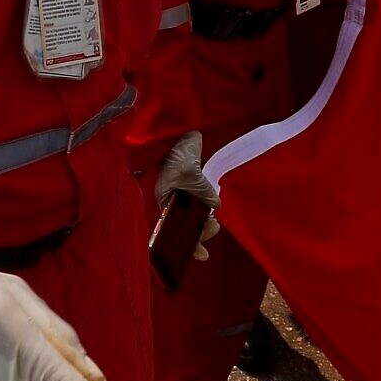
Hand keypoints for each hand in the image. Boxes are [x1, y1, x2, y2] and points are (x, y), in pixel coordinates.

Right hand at [154, 132, 221, 261]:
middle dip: (199, 231)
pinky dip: (206, 205)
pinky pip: (198, 199)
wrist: (176, 124)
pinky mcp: (190, 180)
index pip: (172, 229)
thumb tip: (216, 204)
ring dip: (204, 220)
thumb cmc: (175, 148)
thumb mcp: (187, 170)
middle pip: (185, 224)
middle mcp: (171, 197)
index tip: (203, 255)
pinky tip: (213, 206)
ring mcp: (181, 189)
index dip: (186, 244)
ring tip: (215, 222)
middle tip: (215, 227)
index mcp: (163, 198)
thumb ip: (201, 188)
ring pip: (193, 213)